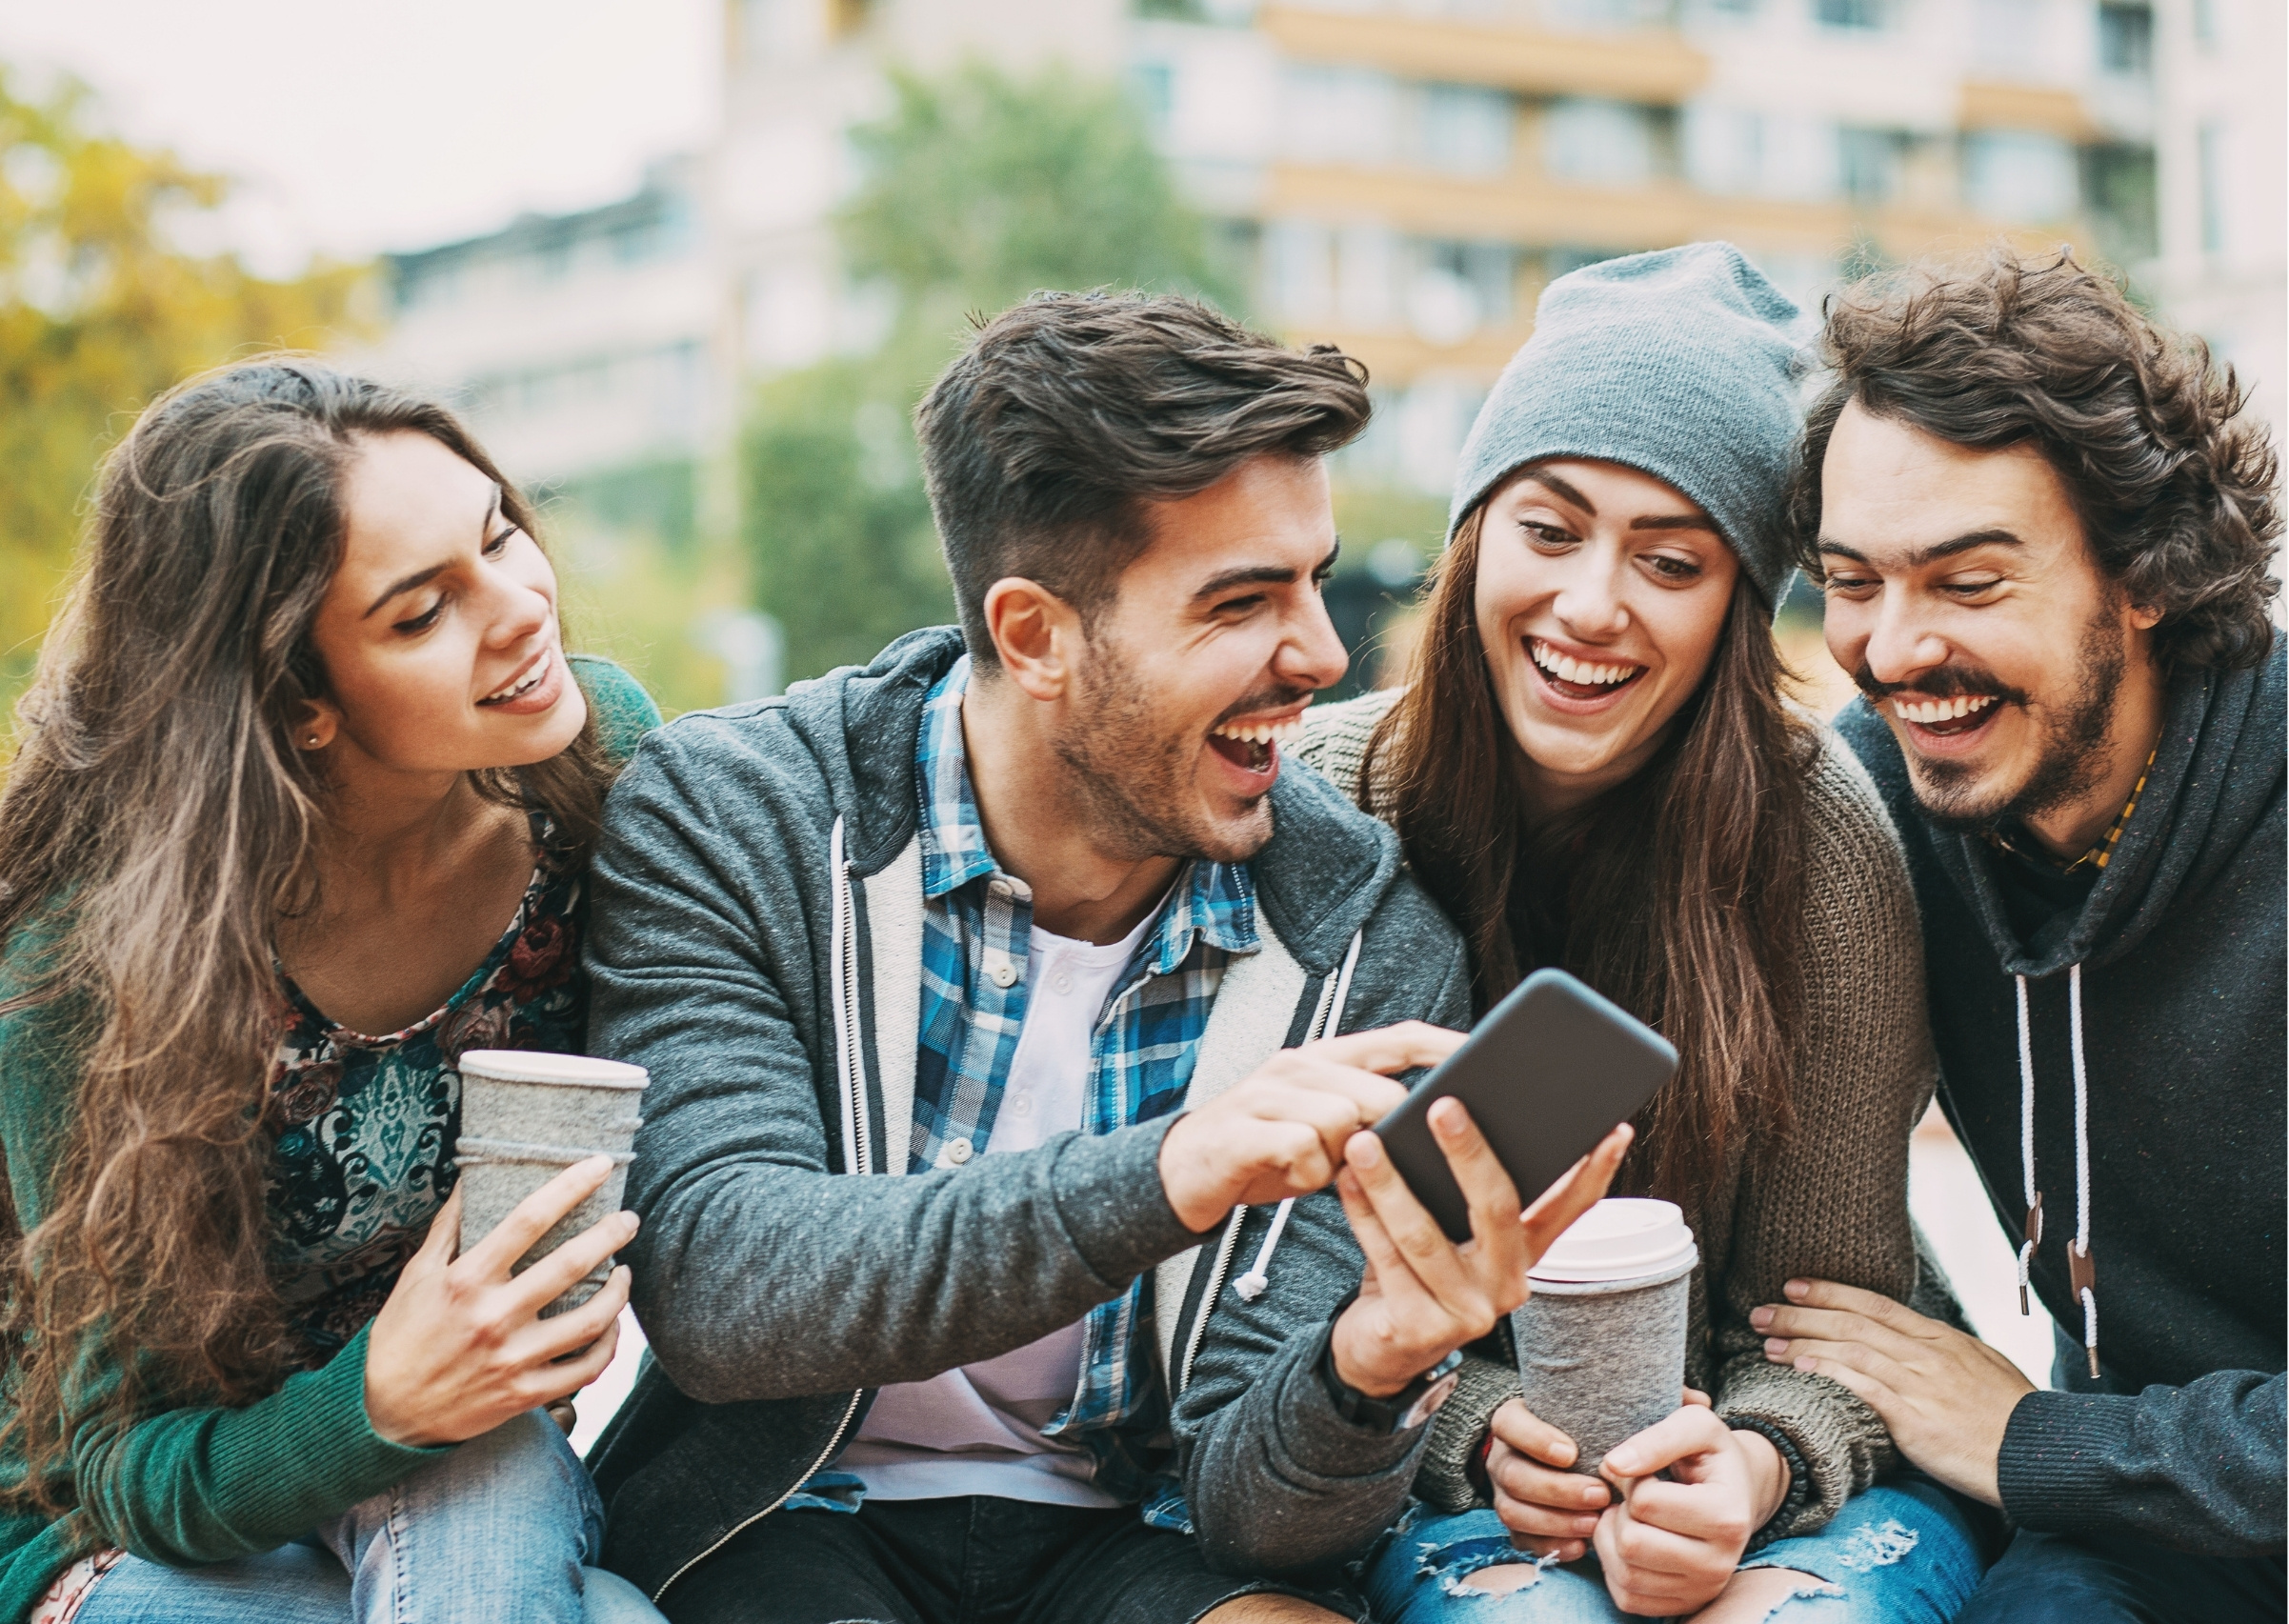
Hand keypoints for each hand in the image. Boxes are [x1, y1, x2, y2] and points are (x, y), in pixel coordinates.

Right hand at [363, 1159, 636, 1447]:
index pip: (528, 1219)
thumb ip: (448, 1228)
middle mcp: (493, 1317)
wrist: (385, 1414)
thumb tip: (470, 1179)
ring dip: (619, 1292)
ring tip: (625, 1271)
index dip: (570, 1186)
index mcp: (465, 1281)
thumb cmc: (401, 1337)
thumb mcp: (415, 1276)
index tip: (600, 1165)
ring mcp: (512, 1359)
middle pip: (570, 1264)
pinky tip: (612, 1324)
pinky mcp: (524, 1394)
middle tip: (629, 1218)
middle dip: (610, 1233)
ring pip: (590, 1320)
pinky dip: (608, 1344)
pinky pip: (585, 1369)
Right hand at [1157, 1023, 1459, 1232]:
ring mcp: (1268, 1093)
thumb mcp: (1326, 1125)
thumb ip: (1371, 1115)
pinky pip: (1302, 1151)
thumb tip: (1440, 1129)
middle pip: (1379, 1092)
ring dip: (1340, 1161)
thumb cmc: (1267, 1149)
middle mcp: (1300, 1064)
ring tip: (1316, 1169)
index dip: (1447, 1046)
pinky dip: (1304, 1176)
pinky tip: (1288, 1178)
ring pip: (1343, 1122)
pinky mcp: (1244, 1127)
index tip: (1492, 1058)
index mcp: (1327, 1057)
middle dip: (1387, 1134)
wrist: (1183, 1172)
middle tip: (1367, 1161)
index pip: (1400, 1038)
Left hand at [1329, 1104, 1631, 1397]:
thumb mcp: (1452, 1234)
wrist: (1378, 1351)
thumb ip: (1462, 1193)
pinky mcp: (1422, 1329)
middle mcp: (1507, 1285)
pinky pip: (1388, 1259)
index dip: (1594, 1171)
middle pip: (1496, 1208)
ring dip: (1392, 1183)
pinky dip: (1363, 1214)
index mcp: (1523, 1255)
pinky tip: (1347, 1180)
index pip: (1569, 1208)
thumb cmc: (1416, 1274)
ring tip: (1366, 1141)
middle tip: (1443, 1106)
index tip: (1613, 1127)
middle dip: (1468, 1152)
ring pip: (1427, 1235)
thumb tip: (1449, 1115)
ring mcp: (1468, 1312)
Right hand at [1486, 1398, 1605, 1562]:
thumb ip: (1594, 1419)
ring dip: (1556, 1521)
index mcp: (1511, 1423)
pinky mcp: (1514, 1525)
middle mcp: (1501, 1459)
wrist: (1573, 1459)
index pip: (1507, 1425)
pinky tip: (1581, 1546)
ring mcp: (1503, 1494)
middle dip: (1557, 1489)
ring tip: (1594, 1523)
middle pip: (1513, 1475)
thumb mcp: (1584, 1415)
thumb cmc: (1583, 1431)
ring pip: (1512, 1511)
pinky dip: (1552, 1545)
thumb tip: (1623, 1441)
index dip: (1535, 1440)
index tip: (1572, 1454)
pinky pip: (1522, 1541)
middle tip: (1599, 1494)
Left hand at [1589, 1400, 1789, 1616]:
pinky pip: (1626, 1597)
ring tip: (1630, 1515)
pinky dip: (1615, 1567)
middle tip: (1632, 1495)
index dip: (1630, 1477)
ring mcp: (1702, 1590)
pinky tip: (1630, 1540)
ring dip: (1612, 1538)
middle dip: (1620, 1511)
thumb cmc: (1710, 1455)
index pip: (1645, 1502)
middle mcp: (1720, 1564)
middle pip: (1631, 1543)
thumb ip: (1657, 1438)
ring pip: (1624, 1573)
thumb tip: (1613, 1466)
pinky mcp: (1683, 1605)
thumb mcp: (1696, 1425)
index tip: (1641, 1468)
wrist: (1736, 1493)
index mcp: (1727, 1517)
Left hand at [1753, 1278, 2030, 1505]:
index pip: (1875, 1304)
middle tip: (1761, 1310)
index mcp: (1939, 1338)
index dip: (1830, 1292)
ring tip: (1767, 1341)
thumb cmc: (2013, 1416)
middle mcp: (1925, 1354)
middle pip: (1852, 1321)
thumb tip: (1914, 1341)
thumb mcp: (1981, 1368)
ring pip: (1850, 1350)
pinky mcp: (1915, 1419)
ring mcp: (1919, 1385)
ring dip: (1803, 1342)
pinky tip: (1800, 1369)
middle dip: (1801, 1313)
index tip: (1794, 1285)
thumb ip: (1943, 1352)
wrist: (2040, 1452)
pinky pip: (1863, 1388)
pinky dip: (1829, 1374)